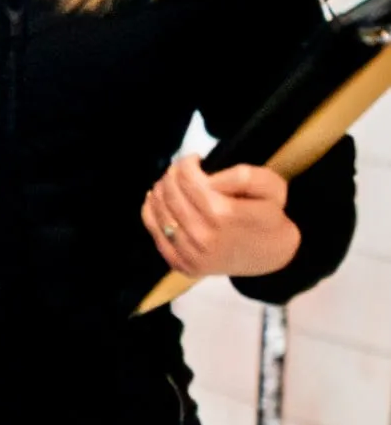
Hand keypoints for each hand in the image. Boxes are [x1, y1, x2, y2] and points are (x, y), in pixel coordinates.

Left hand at [146, 156, 297, 279]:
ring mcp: (191, 254)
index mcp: (225, 215)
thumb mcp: (272, 188)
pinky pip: (154, 231)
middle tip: (181, 169)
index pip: (188, 180)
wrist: (271, 255)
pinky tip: (158, 199)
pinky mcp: (181, 264)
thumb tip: (210, 178)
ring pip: (159, 210)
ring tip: (172, 182)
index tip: (194, 159)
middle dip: (172, 174)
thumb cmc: (270, 217)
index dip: (186, 164)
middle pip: (171, 193)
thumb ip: (243, 176)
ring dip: (161, 189)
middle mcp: (204, 237)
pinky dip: (152, 210)